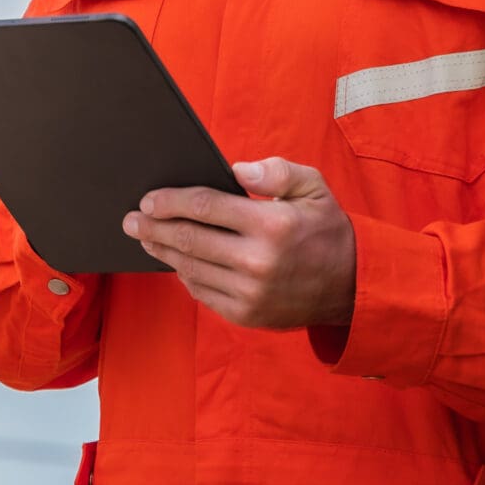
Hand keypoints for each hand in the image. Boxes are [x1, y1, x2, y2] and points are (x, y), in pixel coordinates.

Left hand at [123, 157, 356, 330]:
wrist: (353, 286)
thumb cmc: (327, 229)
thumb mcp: (313, 187)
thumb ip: (276, 172)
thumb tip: (236, 169)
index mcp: (271, 225)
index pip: (205, 208)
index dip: (170, 202)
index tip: (148, 199)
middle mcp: (257, 262)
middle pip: (188, 240)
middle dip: (153, 227)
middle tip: (131, 219)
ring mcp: (249, 293)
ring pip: (190, 268)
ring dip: (163, 251)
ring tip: (146, 237)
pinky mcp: (246, 315)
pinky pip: (202, 292)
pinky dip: (185, 275)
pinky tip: (176, 261)